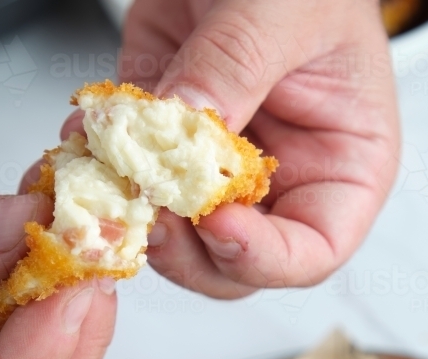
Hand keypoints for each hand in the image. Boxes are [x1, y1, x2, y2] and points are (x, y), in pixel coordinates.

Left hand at [59, 0, 399, 297]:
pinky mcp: (160, 144)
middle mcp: (279, 178)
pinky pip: (127, 183)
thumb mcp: (284, 10)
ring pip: (173, 238)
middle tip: (151, 212)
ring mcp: (215, 167)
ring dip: (133, 215)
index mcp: (341, 164)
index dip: (264, 256)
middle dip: (187, 250)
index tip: (219, 223)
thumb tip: (185, 127)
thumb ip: (236, 68)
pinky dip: (100, 172)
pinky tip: (86, 140)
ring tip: (111, 173)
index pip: (313, 251)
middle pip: (233, 263)